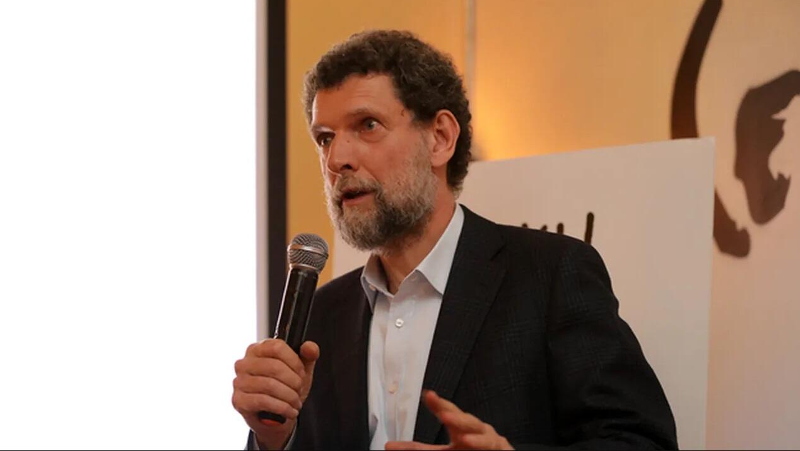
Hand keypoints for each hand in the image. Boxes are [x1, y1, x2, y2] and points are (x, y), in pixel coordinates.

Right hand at [232, 339, 318, 449]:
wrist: (274, 416)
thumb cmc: (284, 387)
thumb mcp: (300, 370)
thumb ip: (307, 355)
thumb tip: (310, 347)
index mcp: (258, 349)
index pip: (277, 347)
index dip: (294, 361)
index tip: (302, 373)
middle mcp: (244, 363)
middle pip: (274, 366)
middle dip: (293, 381)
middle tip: (300, 389)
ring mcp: (239, 381)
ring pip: (269, 385)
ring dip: (289, 396)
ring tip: (296, 402)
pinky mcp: (239, 400)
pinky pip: (263, 401)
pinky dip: (282, 407)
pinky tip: (289, 411)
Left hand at [385, 390, 512, 449]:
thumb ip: (417, 449)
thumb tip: (389, 447)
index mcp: (459, 429)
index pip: (447, 413)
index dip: (437, 403)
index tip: (426, 394)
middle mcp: (474, 430)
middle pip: (461, 416)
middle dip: (449, 409)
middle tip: (434, 399)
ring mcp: (488, 438)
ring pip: (474, 426)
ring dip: (461, 421)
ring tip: (446, 417)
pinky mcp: (499, 447)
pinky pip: (488, 444)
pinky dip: (478, 442)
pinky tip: (467, 440)